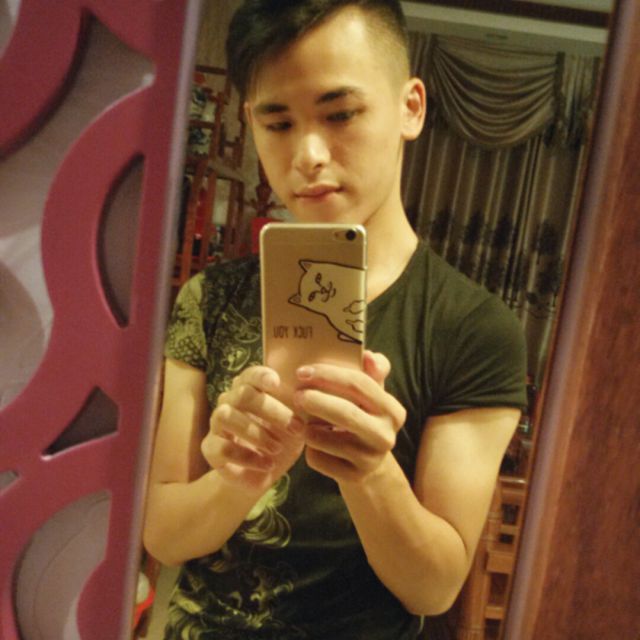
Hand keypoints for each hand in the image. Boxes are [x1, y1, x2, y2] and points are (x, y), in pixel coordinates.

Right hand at [201, 366, 304, 491]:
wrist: (262, 474)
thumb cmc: (282, 440)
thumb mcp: (296, 425)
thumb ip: (301, 409)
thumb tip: (313, 395)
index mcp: (249, 389)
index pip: (250, 374)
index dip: (261, 376)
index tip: (277, 383)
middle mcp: (229, 402)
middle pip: (243, 394)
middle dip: (271, 410)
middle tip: (296, 428)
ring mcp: (216, 424)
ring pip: (226, 416)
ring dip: (256, 432)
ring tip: (277, 449)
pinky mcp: (210, 448)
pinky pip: (222, 447)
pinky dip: (247, 456)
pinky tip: (267, 465)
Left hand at [295, 351, 405, 483]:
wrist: (369, 463)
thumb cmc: (364, 417)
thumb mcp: (372, 394)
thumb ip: (373, 370)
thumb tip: (368, 355)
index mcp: (393, 410)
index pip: (359, 384)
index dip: (328, 375)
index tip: (302, 372)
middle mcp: (386, 436)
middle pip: (345, 413)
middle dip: (315, 400)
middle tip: (296, 394)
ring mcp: (370, 460)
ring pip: (325, 439)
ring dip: (307, 426)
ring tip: (302, 419)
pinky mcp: (353, 478)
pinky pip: (318, 459)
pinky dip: (309, 448)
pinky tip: (313, 442)